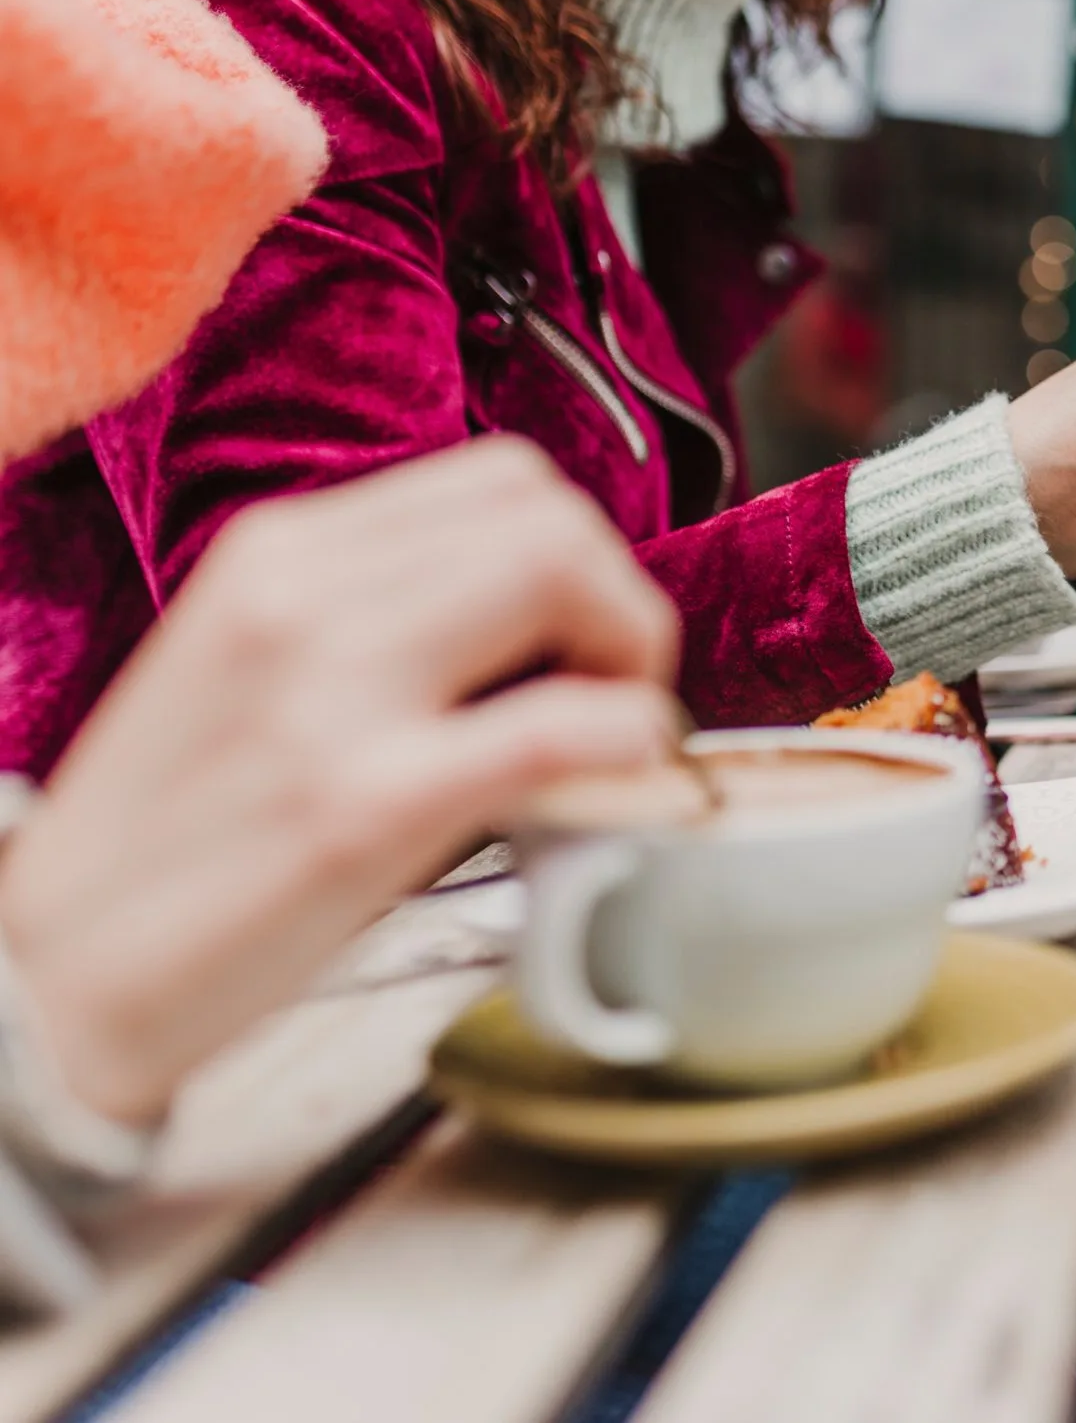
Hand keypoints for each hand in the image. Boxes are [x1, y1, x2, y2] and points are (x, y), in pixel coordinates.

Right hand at [1, 439, 683, 1123]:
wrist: (48, 978)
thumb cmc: (179, 837)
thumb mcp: (262, 670)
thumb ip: (386, 618)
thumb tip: (546, 621)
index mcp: (278, 554)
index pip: (502, 483)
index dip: (579, 553)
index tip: (584, 637)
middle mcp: (300, 597)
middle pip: (548, 514)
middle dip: (619, 594)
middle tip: (616, 685)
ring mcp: (330, 694)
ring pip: (562, 573)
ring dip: (633, 654)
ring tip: (611, 733)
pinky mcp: (362, 804)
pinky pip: (556, 726)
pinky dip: (629, 739)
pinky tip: (618, 777)